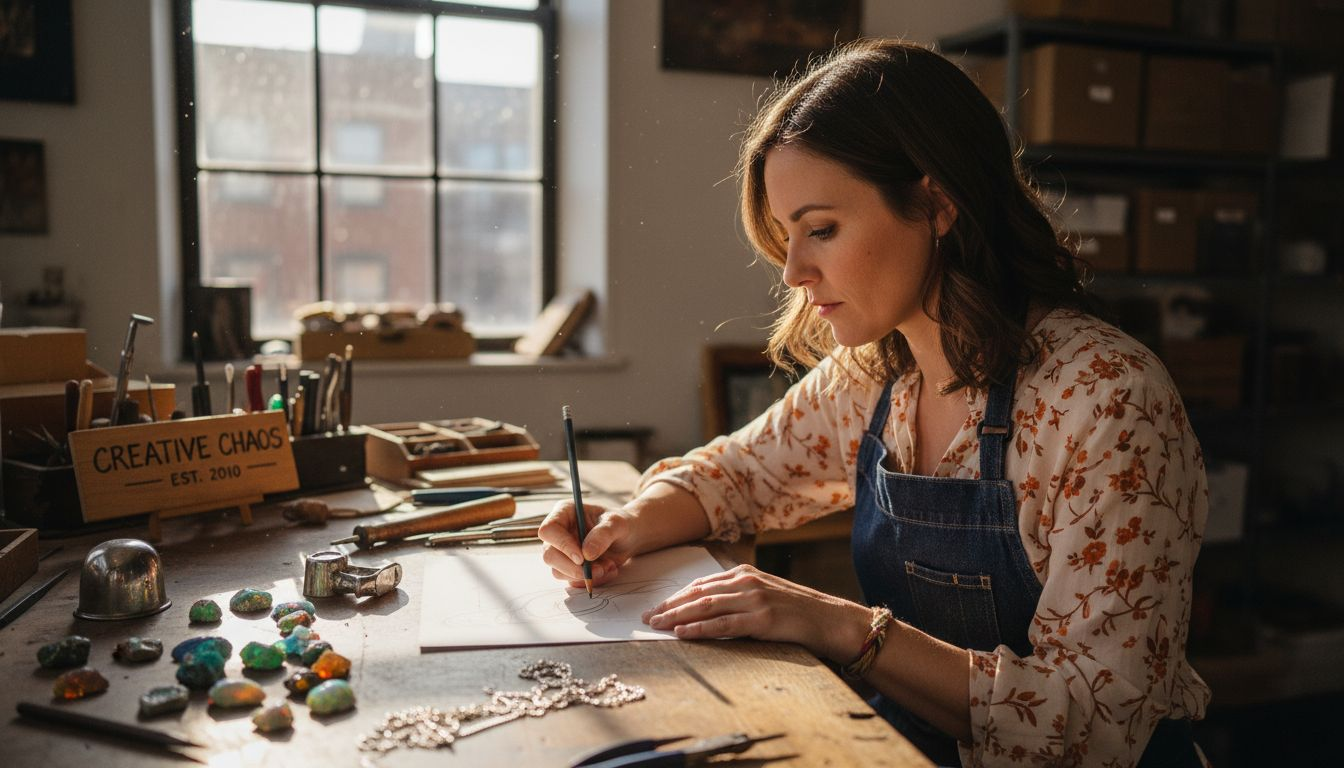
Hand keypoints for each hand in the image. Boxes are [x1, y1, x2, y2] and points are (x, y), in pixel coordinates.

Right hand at [538, 500, 640, 588]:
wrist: (628, 538)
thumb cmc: (620, 524)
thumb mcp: (617, 523)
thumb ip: (603, 534)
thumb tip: (586, 554)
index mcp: (564, 513)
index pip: (549, 530)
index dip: (562, 545)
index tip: (582, 558)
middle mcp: (559, 533)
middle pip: (549, 555)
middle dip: (573, 568)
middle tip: (598, 570)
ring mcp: (562, 552)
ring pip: (558, 572)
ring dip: (585, 575)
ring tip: (609, 566)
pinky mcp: (570, 567)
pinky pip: (573, 581)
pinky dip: (592, 580)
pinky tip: (608, 569)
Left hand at [641, 564, 869, 661]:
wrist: (827, 619)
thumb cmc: (793, 610)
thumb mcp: (762, 593)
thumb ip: (736, 595)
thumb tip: (703, 606)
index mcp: (743, 574)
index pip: (700, 584)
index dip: (675, 597)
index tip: (656, 607)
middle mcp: (746, 582)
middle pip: (697, 594)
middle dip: (669, 606)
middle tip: (647, 618)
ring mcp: (754, 599)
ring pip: (705, 607)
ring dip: (677, 617)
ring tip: (657, 626)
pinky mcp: (761, 619)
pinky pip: (723, 625)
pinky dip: (700, 629)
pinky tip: (683, 633)